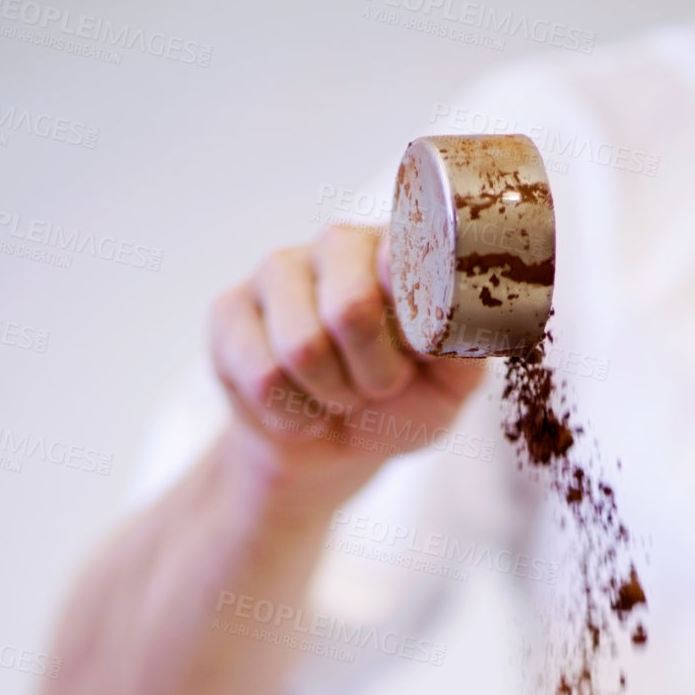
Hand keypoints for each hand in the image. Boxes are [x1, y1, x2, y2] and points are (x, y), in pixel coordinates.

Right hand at [209, 225, 486, 489]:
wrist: (335, 451)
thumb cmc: (401, 404)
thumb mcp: (452, 382)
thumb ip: (464, 339)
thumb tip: (456, 307)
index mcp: (397, 247)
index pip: (408, 261)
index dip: (413, 320)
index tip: (418, 354)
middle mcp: (337, 243)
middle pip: (351, 308)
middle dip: (374, 376)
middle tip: (380, 387)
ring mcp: (277, 271)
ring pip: (301, 349)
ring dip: (331, 397)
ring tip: (339, 394)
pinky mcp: (230, 311)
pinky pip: (263, 377)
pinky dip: (292, 414)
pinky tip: (300, 404)